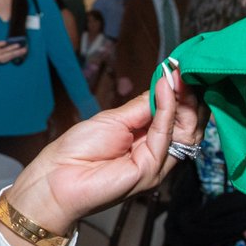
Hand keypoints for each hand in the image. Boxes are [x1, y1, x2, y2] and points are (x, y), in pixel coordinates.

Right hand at [0, 40, 26, 64]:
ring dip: (19, 54)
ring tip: (24, 51)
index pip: (7, 49)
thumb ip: (0, 43)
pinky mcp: (5, 62)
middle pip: (11, 55)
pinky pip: (11, 58)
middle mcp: (1, 58)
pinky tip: (21, 53)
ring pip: (12, 57)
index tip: (18, 45)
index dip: (13, 47)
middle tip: (25, 49)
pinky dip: (16, 56)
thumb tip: (7, 43)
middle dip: (19, 52)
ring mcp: (3, 61)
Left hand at [7, 68, 199, 241]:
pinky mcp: (151, 170)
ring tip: (179, 78)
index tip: (180, 70)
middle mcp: (156, 152)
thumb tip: (167, 84)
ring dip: (184, 102)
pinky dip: (168, 111)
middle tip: (185, 73)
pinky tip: (166, 90)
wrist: (57, 175)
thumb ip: (144, 106)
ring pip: (184, 132)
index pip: (176, 116)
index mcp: (147, 139)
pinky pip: (164, 136)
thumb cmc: (79, 148)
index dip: (180, 94)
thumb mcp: (115, 119)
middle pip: (187, 126)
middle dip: (188, 97)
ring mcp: (156, 163)